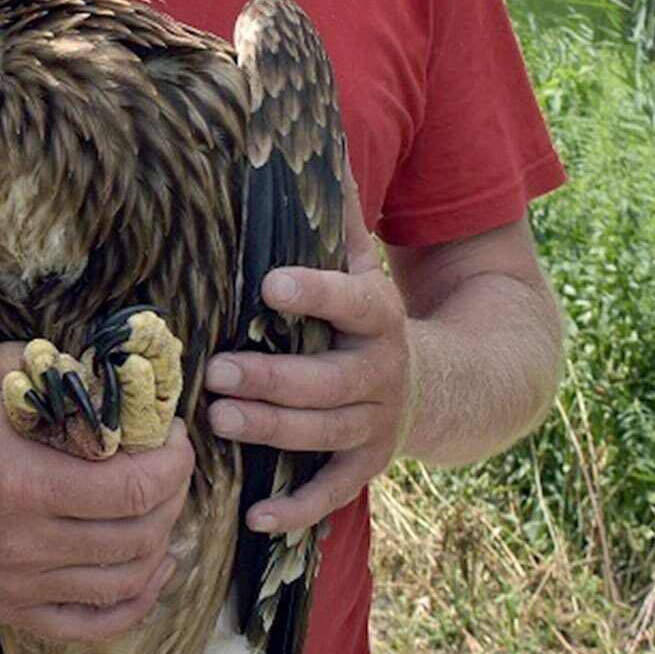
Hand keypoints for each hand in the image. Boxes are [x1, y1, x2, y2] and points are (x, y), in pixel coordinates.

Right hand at [0, 345, 194, 644]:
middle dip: (173, 496)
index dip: (173, 464)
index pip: (132, 490)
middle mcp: (18, 545)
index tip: (176, 436)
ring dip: (160, 542)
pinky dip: (134, 601)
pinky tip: (153, 566)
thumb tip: (131, 389)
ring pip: (123, 581)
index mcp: (20, 484)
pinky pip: (91, 623)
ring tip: (163, 505)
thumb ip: (67, 372)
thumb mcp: (2, 367)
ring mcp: (12, 584)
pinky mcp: (7, 606)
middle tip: (173, 465)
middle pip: (137, 537)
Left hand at [200, 224, 414, 533]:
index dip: (316, 293)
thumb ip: (333, 212)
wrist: (438, 382)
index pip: (353, 301)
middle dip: (272, 377)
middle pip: (329, 380)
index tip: (271, 283)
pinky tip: (255, 517)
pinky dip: (298, 510)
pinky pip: (333, 492)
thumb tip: (305, 135)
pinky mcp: (365, 465)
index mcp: (379, 315)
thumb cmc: (367, 313)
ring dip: (272, 429)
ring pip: (323, 432)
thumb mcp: (360, 260)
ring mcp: (376, 423)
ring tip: (219, 419)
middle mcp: (382, 372)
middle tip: (216, 370)